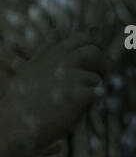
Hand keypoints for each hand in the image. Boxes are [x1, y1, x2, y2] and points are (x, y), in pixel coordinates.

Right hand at [0, 32, 108, 156]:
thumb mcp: (30, 69)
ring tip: (82, 100)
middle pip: (94, 52)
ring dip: (93, 89)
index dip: (91, 47)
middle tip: (100, 77)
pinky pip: (97, 94)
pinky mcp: (79, 94)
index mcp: (50, 53)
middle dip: (101, 65)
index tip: (92, 61)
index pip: (80, 38)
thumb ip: (45, 53)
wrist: (14, 124)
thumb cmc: (20, 101)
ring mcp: (71, 76)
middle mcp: (62, 60)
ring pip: (96, 77)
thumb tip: (57, 32)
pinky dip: (92, 103)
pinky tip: (81, 109)